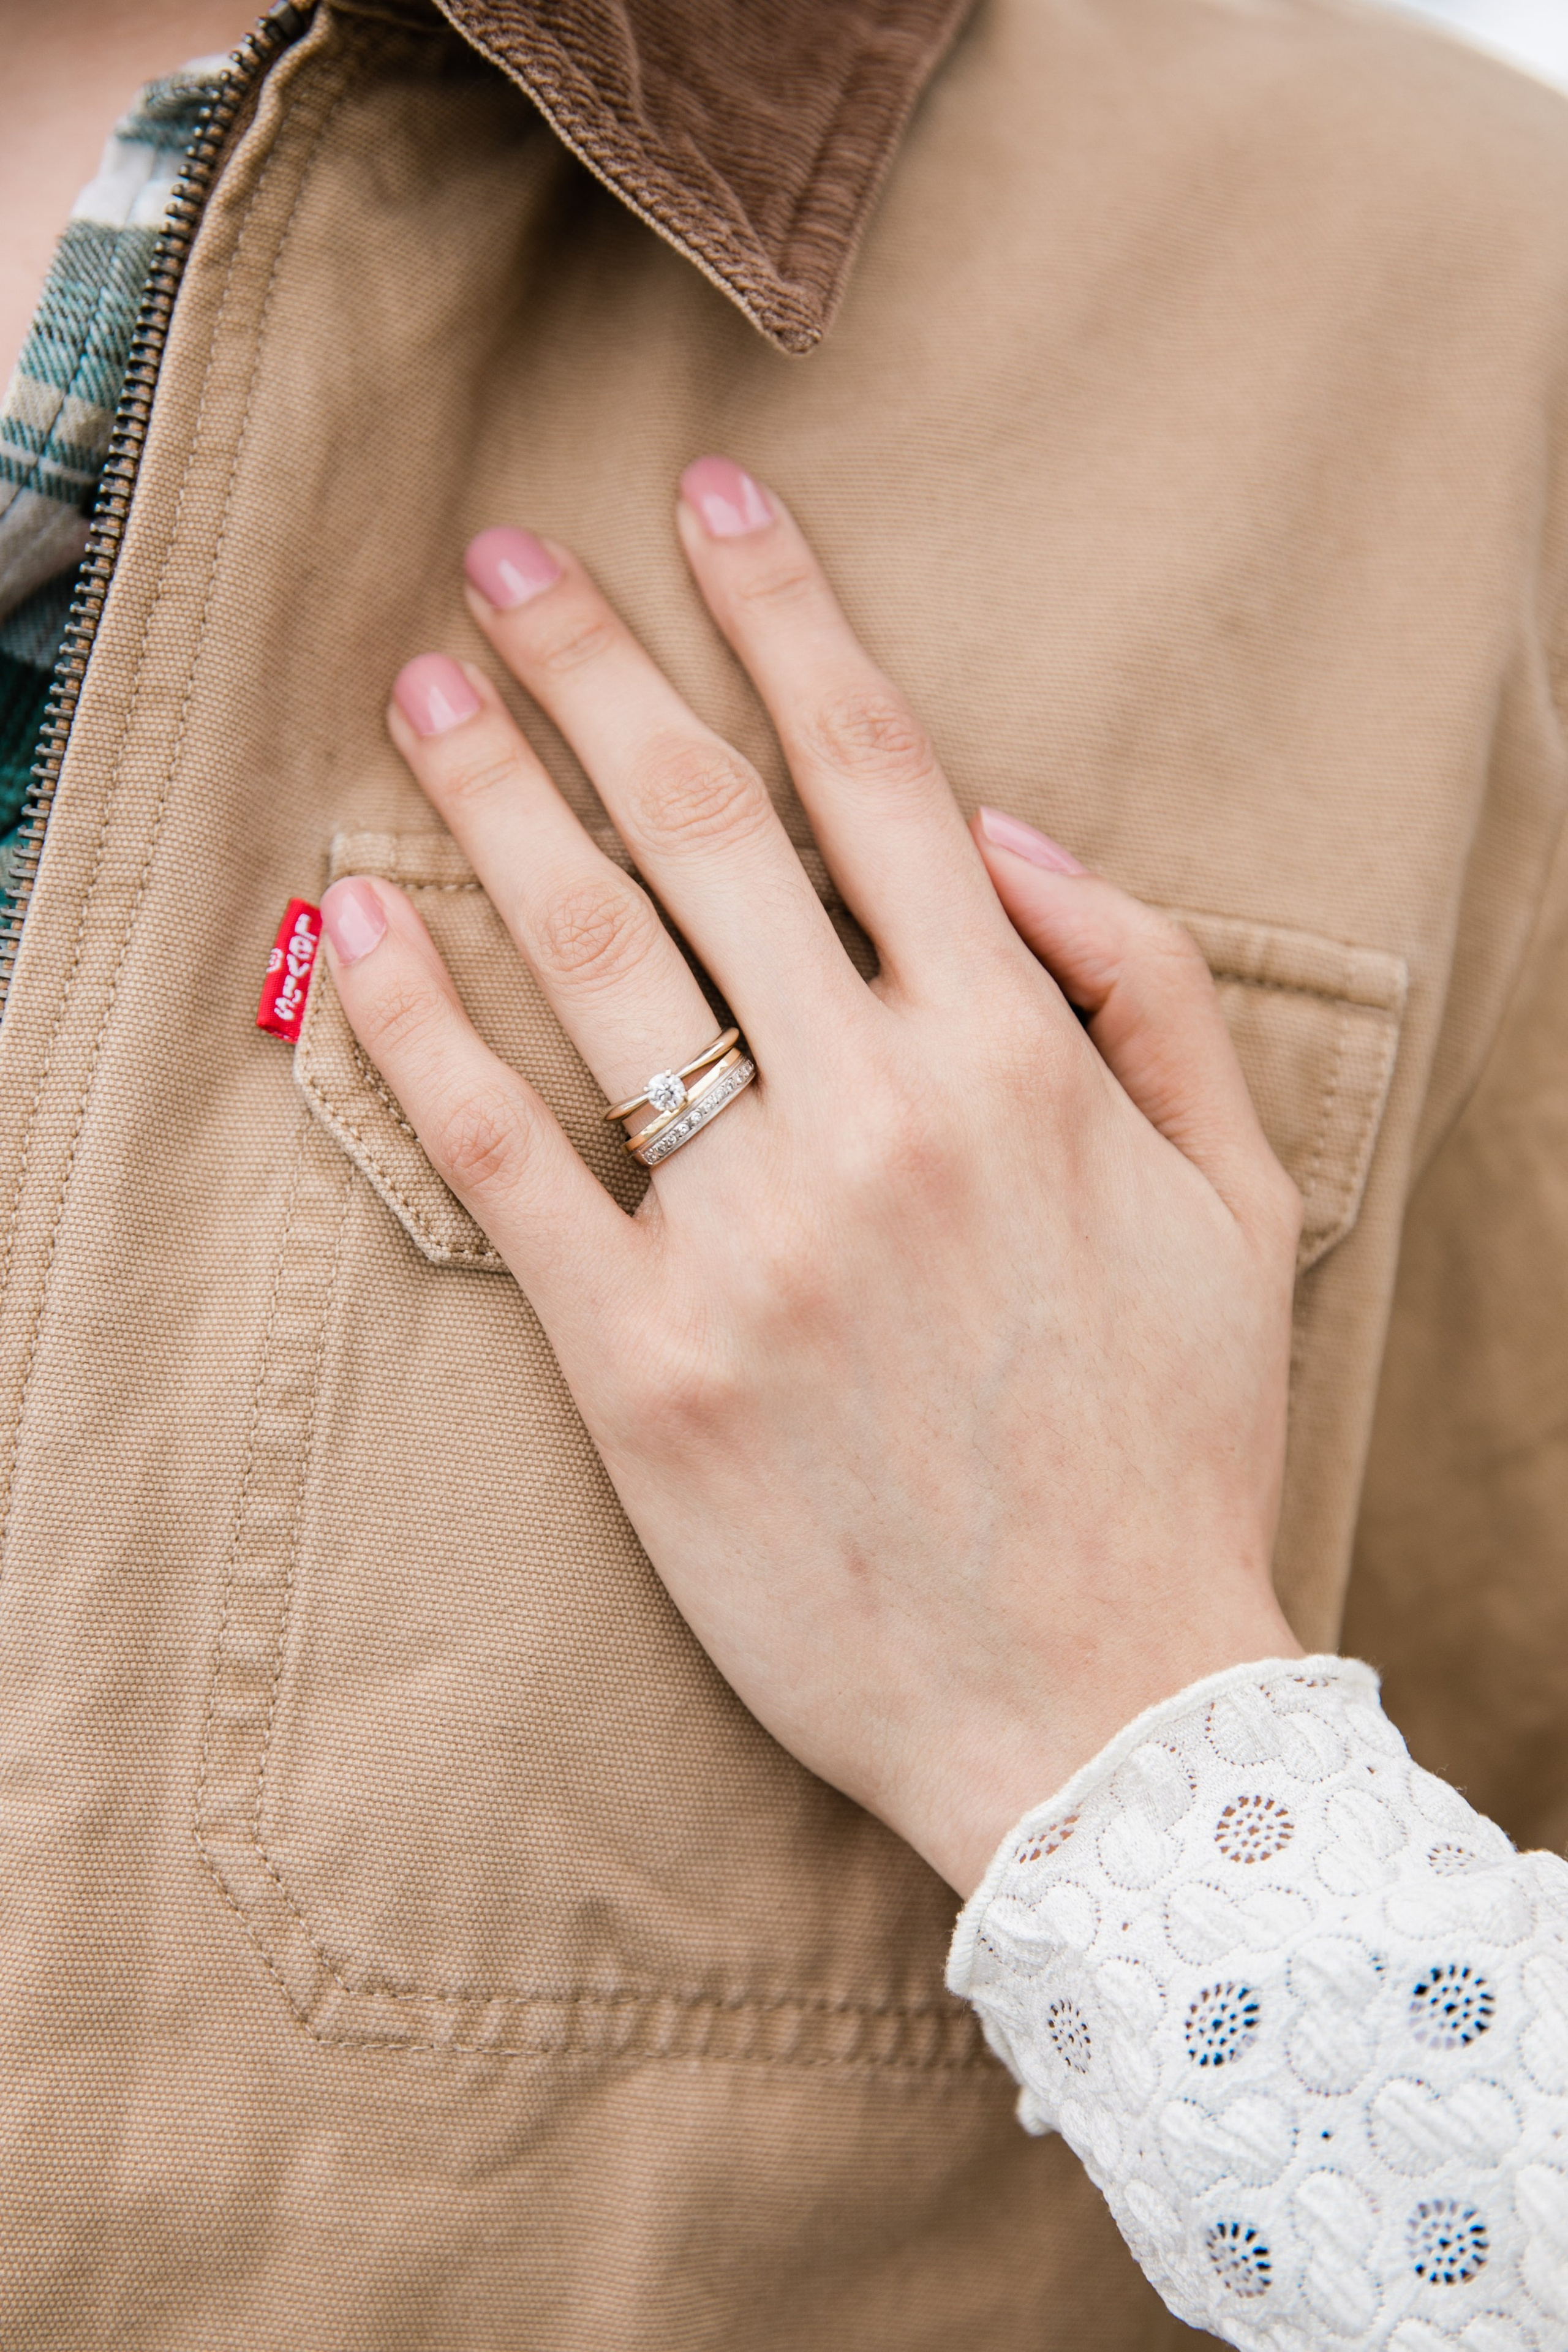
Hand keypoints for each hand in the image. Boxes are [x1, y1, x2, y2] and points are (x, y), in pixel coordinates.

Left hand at [320, 459, 1303, 1897]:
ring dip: (491, 799)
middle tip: (503, 557)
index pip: (880, 777)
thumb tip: (1009, 829)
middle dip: (596, 667)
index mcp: (1014, 1062)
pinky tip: (348, 930)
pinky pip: (506, 1166)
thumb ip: (1141, 986)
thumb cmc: (1169, 1445)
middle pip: (704, 834)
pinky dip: (415, 1034)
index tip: (711, 500)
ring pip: (593, 964)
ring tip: (420, 688)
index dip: (788, 616)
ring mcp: (753, 1242)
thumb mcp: (1233, 1195)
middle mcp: (878, 1118)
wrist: (1098, 1708)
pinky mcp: (649, 1368)